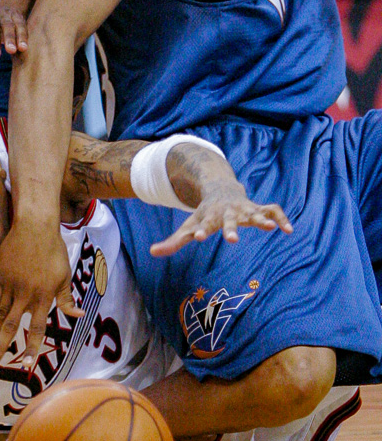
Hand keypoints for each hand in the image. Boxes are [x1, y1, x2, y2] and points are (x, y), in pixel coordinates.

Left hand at [0, 5, 27, 57]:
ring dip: (20, 36)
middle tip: (10, 51)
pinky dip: (26, 35)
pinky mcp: (20, 19)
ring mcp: (11, 15)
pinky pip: (25, 26)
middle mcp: (0, 13)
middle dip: (8, 37)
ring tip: (22, 49)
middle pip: (5, 23)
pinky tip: (26, 48)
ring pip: (17, 23)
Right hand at [0, 223, 81, 369]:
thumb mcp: (65, 275)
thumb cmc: (54, 251)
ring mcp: (10, 286)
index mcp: (44, 296)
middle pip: (12, 327)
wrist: (35, 227)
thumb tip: (78, 316)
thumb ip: (66, 299)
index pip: (37, 329)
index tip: (26, 365)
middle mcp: (26, 294)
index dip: (32, 348)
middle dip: (2, 348)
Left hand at [149, 191, 292, 257]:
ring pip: (253, 213)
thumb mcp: (188, 225)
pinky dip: (281, 218)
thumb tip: (152, 252)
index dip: (201, 230)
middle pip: (229, 220)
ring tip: (269, 228)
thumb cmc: (203, 213)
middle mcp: (227, 212)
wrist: (221, 188)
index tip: (199, 237)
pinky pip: (272, 210)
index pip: (204, 224)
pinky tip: (289, 229)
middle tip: (233, 240)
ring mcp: (244, 209)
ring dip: (261, 219)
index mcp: (209, 217)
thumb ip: (173, 241)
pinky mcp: (257, 208)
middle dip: (231, 229)